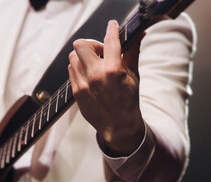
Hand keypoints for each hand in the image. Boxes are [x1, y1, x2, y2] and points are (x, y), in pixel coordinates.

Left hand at [68, 20, 144, 155]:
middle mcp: (95, 76)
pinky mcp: (75, 92)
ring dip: (83, 56)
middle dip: (90, 44)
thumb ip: (132, 53)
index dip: (111, 30)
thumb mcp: (134, 76)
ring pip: (73, 57)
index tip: (112, 26)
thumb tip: (139, 35)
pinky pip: (71, 71)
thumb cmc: (128, 101)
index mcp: (113, 70)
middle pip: (80, 45)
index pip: (110, 41)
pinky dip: (79, 68)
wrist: (118, 126)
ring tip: (94, 64)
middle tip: (99, 51)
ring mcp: (82, 84)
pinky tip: (88, 74)